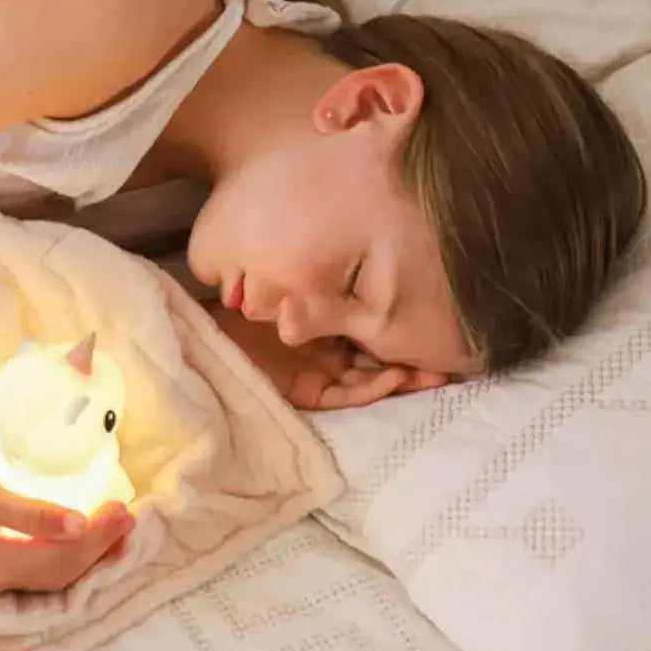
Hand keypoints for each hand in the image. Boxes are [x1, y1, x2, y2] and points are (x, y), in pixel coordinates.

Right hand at [0, 453, 134, 593]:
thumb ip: (33, 513)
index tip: (124, 510)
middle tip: (130, 516)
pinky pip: (41, 566)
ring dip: (88, 553)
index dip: (97, 538)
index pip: (63, 560)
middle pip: (63, 573)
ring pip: (54, 574)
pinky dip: (69, 551)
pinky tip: (82, 536)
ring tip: (119, 530)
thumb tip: (80, 524)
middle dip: (100, 547)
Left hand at [208, 304, 447, 409]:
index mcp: (325, 317)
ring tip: (430, 375)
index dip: (402, 332)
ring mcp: (316, 368)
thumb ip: (327, 283)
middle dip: (411, 361)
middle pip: (376, 358)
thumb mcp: (293, 281)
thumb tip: (383, 257)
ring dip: (398, 379)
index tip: (435, 329)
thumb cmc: (245, 287)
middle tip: (446, 363)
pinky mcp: (302, 390)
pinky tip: (393, 379)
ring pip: (368, 379)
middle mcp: (325, 344)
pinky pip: (344, 394)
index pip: (371, 329)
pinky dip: (369, 389)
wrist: (204, 317)